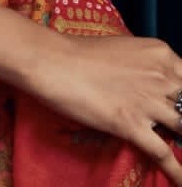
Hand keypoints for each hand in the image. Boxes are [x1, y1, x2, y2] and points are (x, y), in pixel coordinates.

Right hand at [33, 34, 181, 183]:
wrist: (56, 62)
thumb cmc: (83, 52)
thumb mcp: (125, 49)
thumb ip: (147, 66)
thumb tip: (156, 84)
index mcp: (161, 54)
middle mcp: (161, 77)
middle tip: (177, 125)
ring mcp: (149, 102)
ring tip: (181, 147)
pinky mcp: (133, 125)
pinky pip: (163, 153)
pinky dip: (177, 171)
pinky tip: (181, 180)